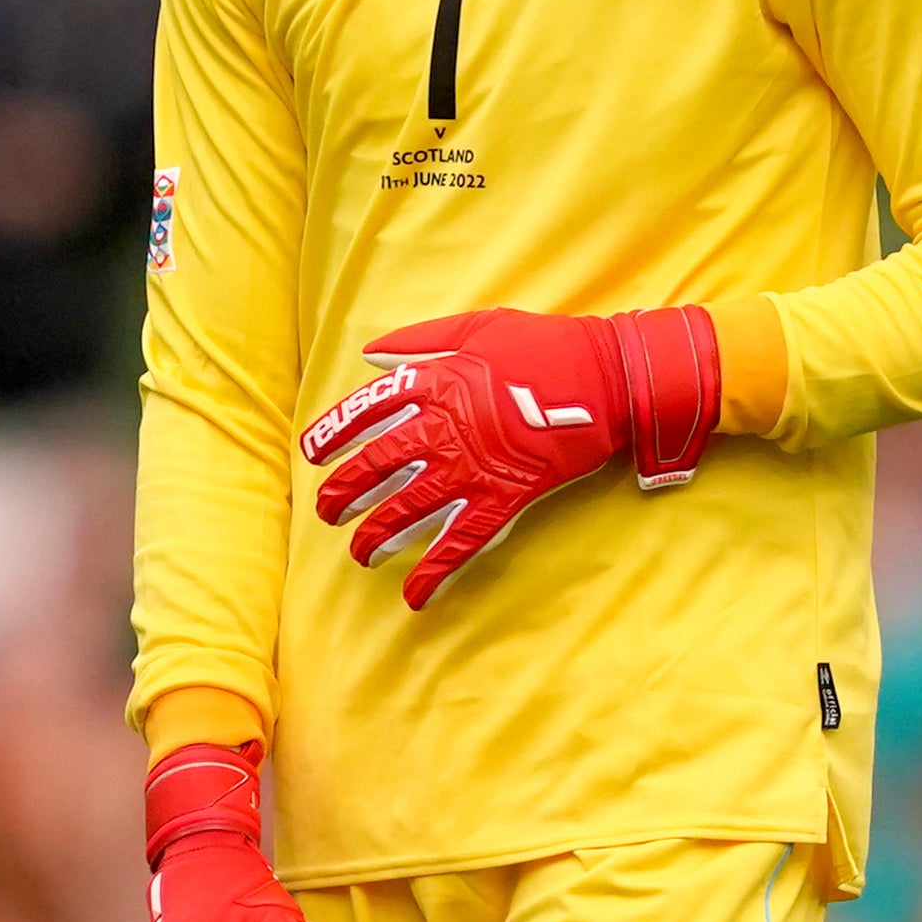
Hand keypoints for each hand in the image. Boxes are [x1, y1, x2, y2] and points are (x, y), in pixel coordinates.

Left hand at [302, 305, 721, 606]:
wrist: (610, 378)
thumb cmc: (547, 346)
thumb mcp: (480, 326)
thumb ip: (422, 341)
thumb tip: (372, 354)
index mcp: (435, 383)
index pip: (365, 411)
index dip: (332, 433)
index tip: (312, 453)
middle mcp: (443, 429)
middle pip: (374, 468)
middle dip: (342, 494)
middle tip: (328, 511)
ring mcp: (472, 468)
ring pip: (405, 511)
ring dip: (374, 536)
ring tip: (360, 552)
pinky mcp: (505, 498)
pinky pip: (460, 543)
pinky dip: (434, 573)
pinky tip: (413, 595)